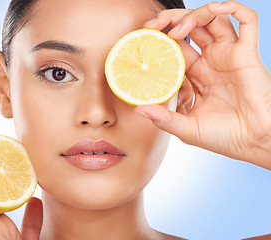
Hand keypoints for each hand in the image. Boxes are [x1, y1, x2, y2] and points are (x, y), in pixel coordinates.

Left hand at [136, 1, 270, 168]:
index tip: (142, 38)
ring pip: (213, 20)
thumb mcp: (186, 128)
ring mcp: (229, 55)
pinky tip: (216, 9)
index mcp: (195, 75)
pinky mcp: (248, 54)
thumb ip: (163, 118)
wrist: (254, 143)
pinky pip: (248, 21)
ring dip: (194, 16)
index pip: (174, 47)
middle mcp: (211, 61)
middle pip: (190, 28)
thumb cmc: (223, 137)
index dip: (160, 39)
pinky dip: (233, 8)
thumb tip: (138, 109)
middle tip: (152, 26)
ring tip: (177, 30)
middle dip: (170, 20)